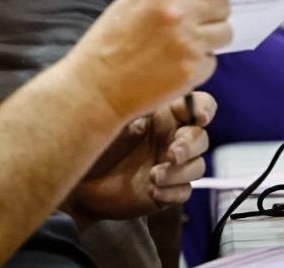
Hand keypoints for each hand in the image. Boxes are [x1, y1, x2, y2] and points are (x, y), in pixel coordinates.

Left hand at [64, 93, 215, 226]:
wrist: (79, 184)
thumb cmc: (94, 144)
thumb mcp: (114, 119)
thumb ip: (138, 106)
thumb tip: (158, 93)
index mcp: (165, 115)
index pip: (198, 106)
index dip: (204, 109)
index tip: (198, 116)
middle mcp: (172, 138)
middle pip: (201, 138)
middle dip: (190, 145)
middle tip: (172, 154)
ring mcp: (171, 166)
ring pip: (197, 166)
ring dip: (180, 172)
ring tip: (153, 176)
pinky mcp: (167, 191)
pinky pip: (185, 191)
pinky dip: (173, 191)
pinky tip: (153, 191)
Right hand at [68, 0, 245, 122]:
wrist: (94, 89)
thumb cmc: (109, 44)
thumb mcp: (133, 2)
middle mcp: (178, 12)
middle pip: (223, 5)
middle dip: (215, 13)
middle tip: (197, 22)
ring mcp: (187, 43)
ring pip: (224, 33)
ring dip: (211, 39)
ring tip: (182, 47)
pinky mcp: (192, 70)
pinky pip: (213, 61)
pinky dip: (200, 64)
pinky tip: (174, 67)